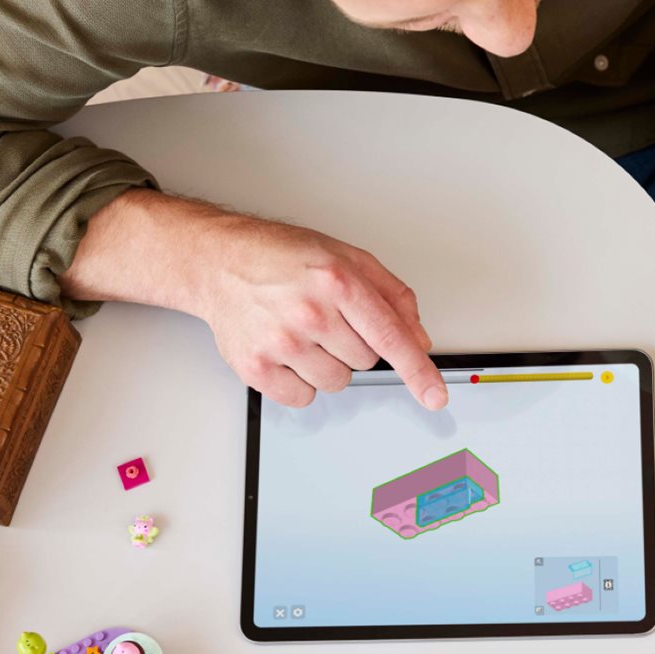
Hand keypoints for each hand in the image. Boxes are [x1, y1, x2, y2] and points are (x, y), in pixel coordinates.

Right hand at [66, 190, 445, 409]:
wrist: (219, 262)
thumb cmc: (282, 257)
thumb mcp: (346, 257)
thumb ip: (391, 295)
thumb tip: (418, 337)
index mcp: (338, 281)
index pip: (390, 336)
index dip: (418, 371)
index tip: (435, 396)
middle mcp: (310, 312)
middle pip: (365, 361)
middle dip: (353, 343)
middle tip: (326, 318)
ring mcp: (281, 342)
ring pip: (336, 382)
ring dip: (327, 364)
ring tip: (302, 331)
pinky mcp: (255, 366)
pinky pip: (302, 397)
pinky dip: (299, 381)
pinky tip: (286, 351)